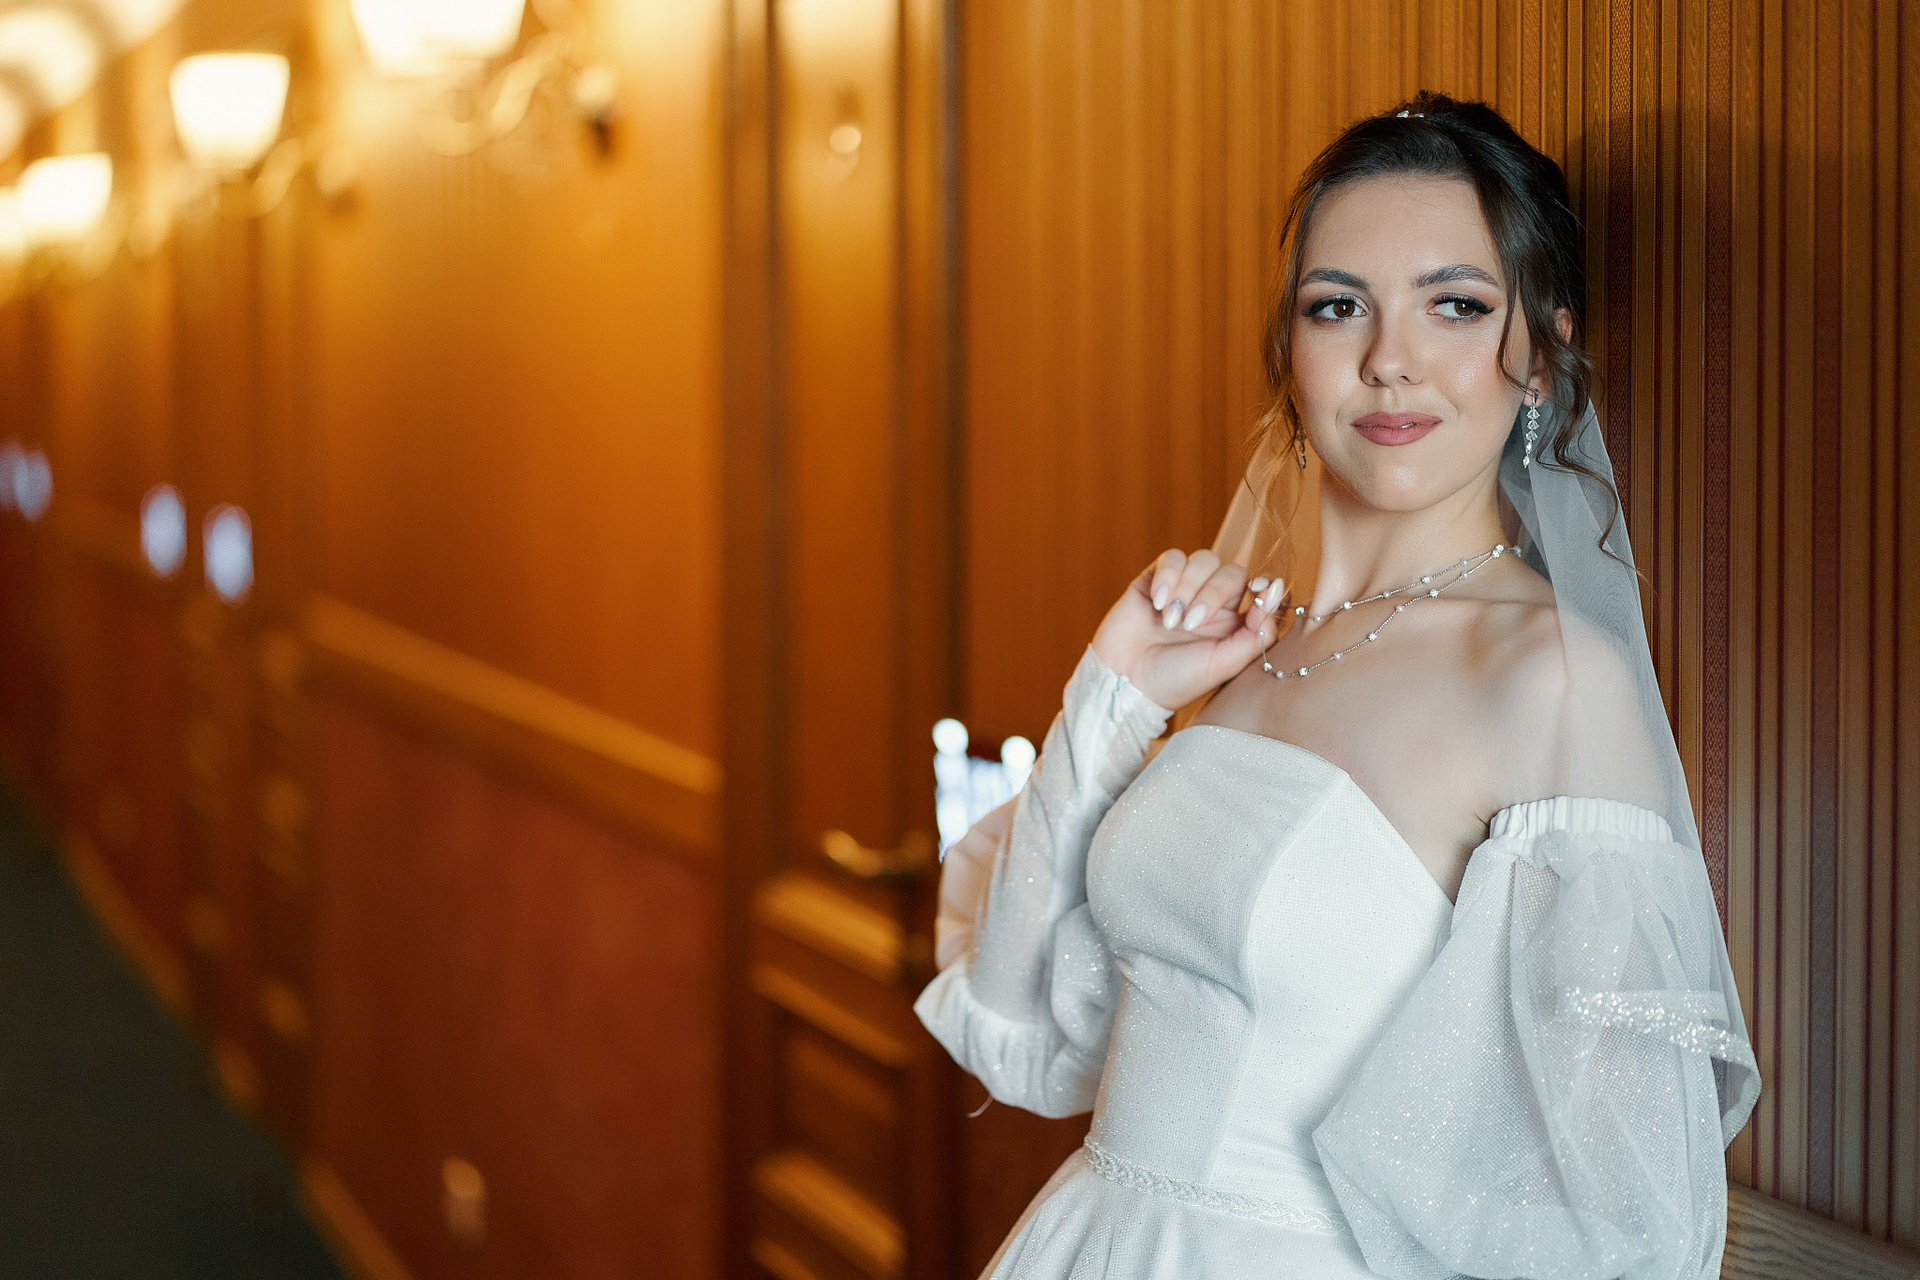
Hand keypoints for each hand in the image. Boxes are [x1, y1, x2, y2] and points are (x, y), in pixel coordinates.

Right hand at [1090, 549, 1282, 710]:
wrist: (1125, 683)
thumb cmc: (1176, 681)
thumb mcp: (1224, 665)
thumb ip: (1258, 634)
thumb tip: (1277, 594)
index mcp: (1237, 625)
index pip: (1264, 591)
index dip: (1267, 585)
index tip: (1259, 592)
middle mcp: (1215, 604)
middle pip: (1234, 572)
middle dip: (1213, 593)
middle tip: (1191, 623)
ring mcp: (1185, 589)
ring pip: (1204, 560)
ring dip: (1188, 588)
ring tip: (1170, 621)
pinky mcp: (1157, 579)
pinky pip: (1173, 557)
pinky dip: (1167, 576)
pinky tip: (1156, 603)